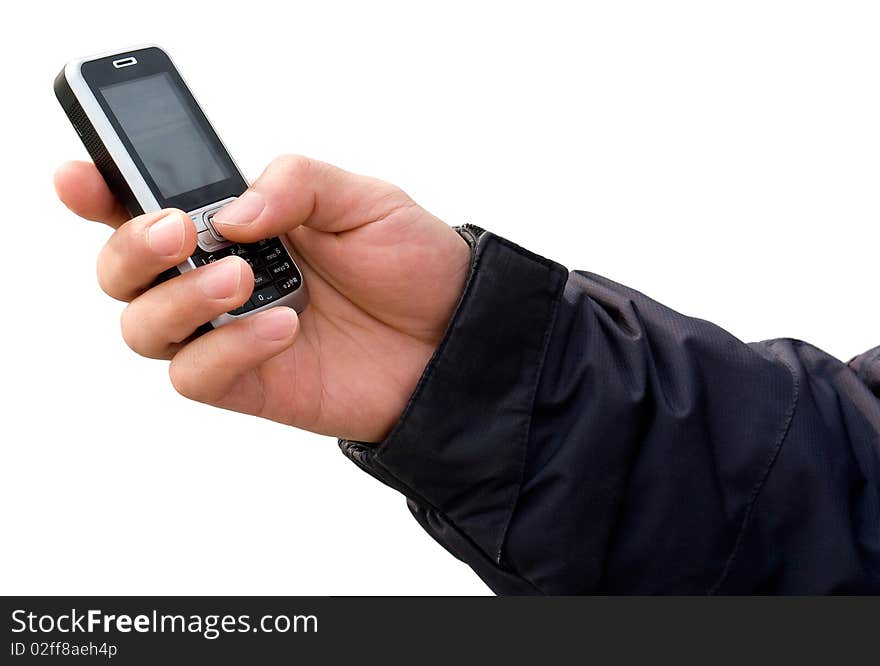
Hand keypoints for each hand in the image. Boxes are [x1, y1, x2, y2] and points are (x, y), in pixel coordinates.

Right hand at [54, 155, 470, 441]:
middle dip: (131, 249)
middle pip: (124, 272)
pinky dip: (227, 348)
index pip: (148, 208)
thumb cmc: (412, 263)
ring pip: (143, 327)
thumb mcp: (363, 199)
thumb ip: (294, 183)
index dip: (100, 193)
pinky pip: (196, 375)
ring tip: (241, 277)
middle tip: (180, 230)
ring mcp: (231, 334)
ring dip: (177, 299)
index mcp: (237, 225)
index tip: (81, 178)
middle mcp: (222, 278)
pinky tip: (282, 326)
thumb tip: (231, 210)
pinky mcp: (250, 384)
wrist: (455, 336)